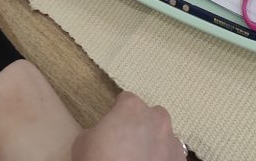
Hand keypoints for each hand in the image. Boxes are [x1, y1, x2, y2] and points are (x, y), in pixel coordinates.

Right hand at [71, 92, 187, 160]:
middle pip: (150, 116)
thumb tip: (104, 136)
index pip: (125, 101)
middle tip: (127, 145)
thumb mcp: (83, 142)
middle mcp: (157, 119)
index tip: (112, 127)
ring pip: (164, 137)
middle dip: (141, 126)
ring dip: (155, 144)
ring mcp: (172, 141)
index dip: (117, 113)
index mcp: (132, 108)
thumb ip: (98, 131)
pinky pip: (172, 157)